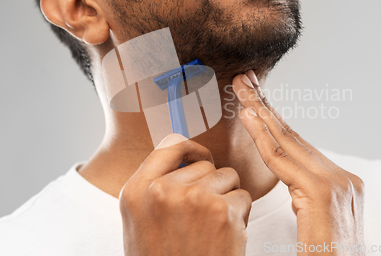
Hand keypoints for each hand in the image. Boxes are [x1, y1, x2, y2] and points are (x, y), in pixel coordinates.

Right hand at [119, 134, 251, 255]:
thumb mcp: (141, 220)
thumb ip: (156, 185)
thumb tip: (187, 156)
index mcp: (137, 190)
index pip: (170, 144)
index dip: (191, 149)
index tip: (201, 158)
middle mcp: (162, 189)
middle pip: (204, 163)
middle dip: (211, 183)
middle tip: (202, 215)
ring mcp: (193, 198)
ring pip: (228, 176)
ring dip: (227, 197)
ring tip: (211, 227)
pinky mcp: (222, 212)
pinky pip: (243, 196)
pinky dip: (240, 215)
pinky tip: (224, 237)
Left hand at [233, 71, 364, 254]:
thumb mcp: (315, 219)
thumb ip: (305, 194)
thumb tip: (290, 180)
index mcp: (340, 181)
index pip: (300, 145)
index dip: (274, 120)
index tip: (254, 100)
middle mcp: (341, 176)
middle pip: (293, 135)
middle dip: (265, 106)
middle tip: (245, 80)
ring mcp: (335, 181)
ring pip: (287, 141)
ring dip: (259, 111)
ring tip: (241, 89)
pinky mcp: (321, 192)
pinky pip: (282, 161)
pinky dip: (261, 137)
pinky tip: (247, 116)